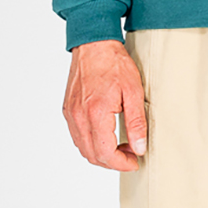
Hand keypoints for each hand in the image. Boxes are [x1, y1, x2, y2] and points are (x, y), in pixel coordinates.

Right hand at [62, 39, 147, 170]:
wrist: (94, 43)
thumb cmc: (114, 63)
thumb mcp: (134, 91)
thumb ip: (136, 122)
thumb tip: (139, 148)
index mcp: (96, 114)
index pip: (106, 154)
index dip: (122, 164)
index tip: (135, 161)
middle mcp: (79, 117)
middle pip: (93, 155)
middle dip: (113, 162)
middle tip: (130, 154)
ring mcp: (71, 114)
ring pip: (83, 148)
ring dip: (101, 154)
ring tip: (120, 145)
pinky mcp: (68, 109)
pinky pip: (77, 136)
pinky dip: (91, 142)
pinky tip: (105, 134)